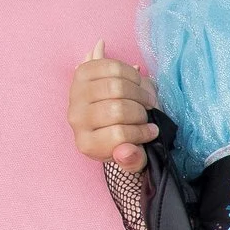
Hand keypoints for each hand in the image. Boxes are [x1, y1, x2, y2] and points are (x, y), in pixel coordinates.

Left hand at [70, 42, 159, 171]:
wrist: (107, 117)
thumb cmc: (123, 141)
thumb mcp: (132, 159)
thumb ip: (132, 161)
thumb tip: (126, 152)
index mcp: (87, 144)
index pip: (119, 135)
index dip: (142, 132)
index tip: (153, 131)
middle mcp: (76, 119)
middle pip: (117, 109)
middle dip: (141, 111)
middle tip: (148, 113)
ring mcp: (76, 93)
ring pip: (116, 86)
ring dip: (139, 92)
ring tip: (145, 99)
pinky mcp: (82, 73)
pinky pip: (112, 67)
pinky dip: (132, 74)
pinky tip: (136, 83)